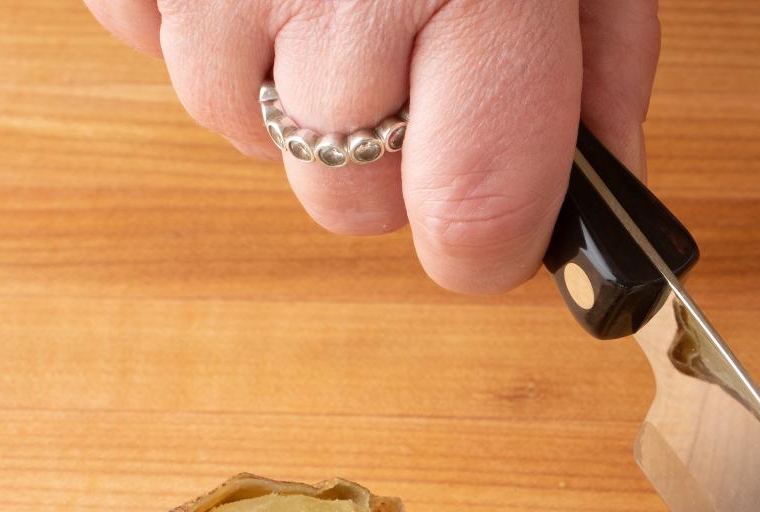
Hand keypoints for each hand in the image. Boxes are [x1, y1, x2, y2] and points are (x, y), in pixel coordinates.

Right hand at [84, 0, 659, 290]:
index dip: (490, 242)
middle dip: (387, 162)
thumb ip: (601, 63)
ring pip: (241, 135)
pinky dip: (201, 21)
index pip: (474, 214)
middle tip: (411, 58)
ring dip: (286, 90)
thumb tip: (606, 196)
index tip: (496, 229)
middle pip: (347, 205)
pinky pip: (153, 47)